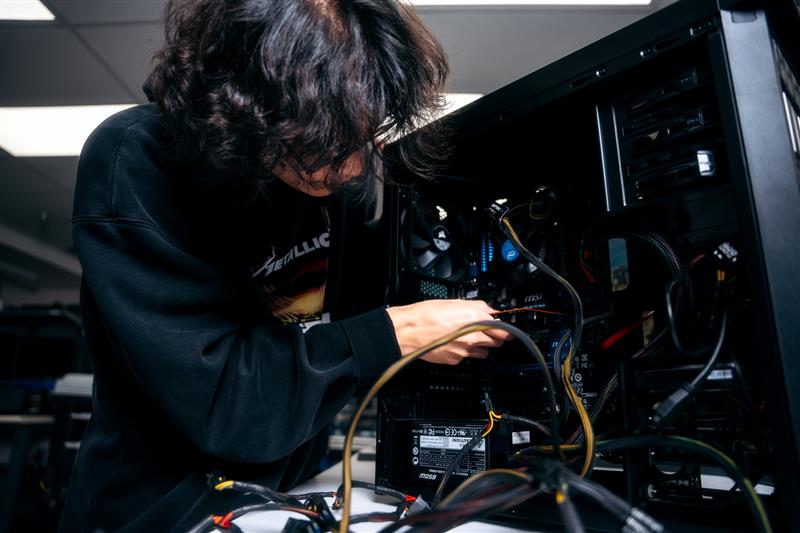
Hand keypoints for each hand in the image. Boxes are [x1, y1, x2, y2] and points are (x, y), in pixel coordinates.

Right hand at [385, 300, 512, 364]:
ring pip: (483, 352)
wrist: (406, 332)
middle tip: (486, 330)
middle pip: (497, 342)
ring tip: (468, 337)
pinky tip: (454, 343)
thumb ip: (476, 306)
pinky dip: (464, 351)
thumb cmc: (425, 315)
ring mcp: (465, 352)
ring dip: (481, 345)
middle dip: (494, 336)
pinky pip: (467, 357)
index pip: (504, 330)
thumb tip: (489, 309)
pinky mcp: (455, 361)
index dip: (506, 328)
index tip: (507, 327)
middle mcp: (473, 338)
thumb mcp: (454, 302)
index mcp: (475, 320)